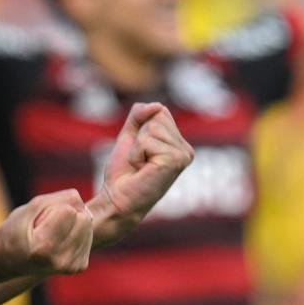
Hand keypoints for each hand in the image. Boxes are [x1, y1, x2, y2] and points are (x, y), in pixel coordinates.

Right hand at [0, 189, 93, 276]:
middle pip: (84, 218)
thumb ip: (56, 199)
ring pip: (88, 226)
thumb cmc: (15, 231)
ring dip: (74, 222)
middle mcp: (59, 261)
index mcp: (43, 247)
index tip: (39, 218)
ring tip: (54, 232)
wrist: (9, 260)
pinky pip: (89, 237)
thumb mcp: (28, 209)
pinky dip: (77, 233)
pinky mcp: (78, 267)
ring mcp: (70, 267)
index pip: (69, 211)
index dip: (54, 207)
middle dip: (68, 213)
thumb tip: (81, 200)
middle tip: (48, 224)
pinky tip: (61, 239)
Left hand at [93, 103, 194, 243]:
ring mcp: (184, 155)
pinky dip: (137, 154)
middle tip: (139, 160)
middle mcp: (186, 149)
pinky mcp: (176, 161)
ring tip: (141, 166)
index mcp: (179, 143)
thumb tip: (156, 105)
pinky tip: (142, 169)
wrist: (117, 200)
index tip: (139, 152)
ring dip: (137, 147)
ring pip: (151, 128)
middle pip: (157, 115)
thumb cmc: (124, 173)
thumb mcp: (130, 136)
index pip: (160, 110)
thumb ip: (140, 115)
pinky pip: (147, 141)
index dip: (140, 128)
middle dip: (139, 137)